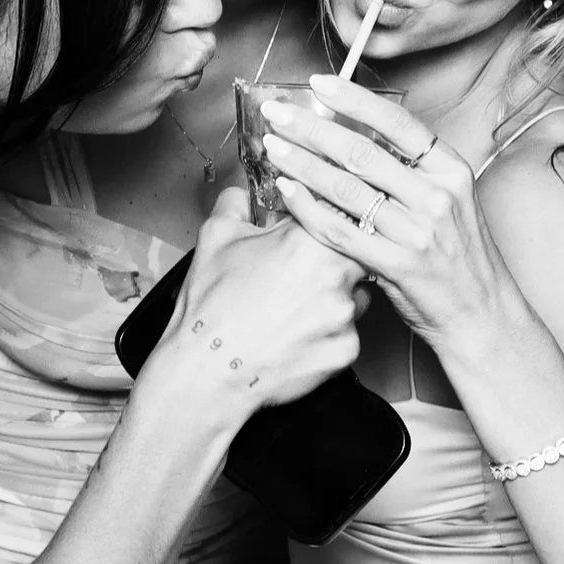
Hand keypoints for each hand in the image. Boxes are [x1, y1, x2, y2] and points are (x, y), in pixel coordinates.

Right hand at [164, 187, 367, 410]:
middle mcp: (335, 273)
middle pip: (356, 254)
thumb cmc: (211, 308)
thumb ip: (236, 202)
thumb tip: (243, 192)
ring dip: (336, 297)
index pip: (339, 215)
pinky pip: (347, 334)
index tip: (318, 228)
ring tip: (294, 308)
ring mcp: (344, 315)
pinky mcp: (346, 350)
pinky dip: (328, 334)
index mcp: (309, 237)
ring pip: (356, 295)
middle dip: (334, 260)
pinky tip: (296, 335)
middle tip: (301, 274)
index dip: (328, 221)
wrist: (207, 370)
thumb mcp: (216, 237)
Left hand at [262, 77, 518, 349]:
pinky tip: (286, 191)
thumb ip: (412, 170)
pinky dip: (308, 208)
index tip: (319, 84)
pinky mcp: (399, 265)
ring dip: (302, 163)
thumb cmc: (457, 256)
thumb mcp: (450, 200)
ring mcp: (419, 231)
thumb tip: (356, 135)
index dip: (354, 100)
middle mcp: (437, 196)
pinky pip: (340, 230)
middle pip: (363, 152)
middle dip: (313, 128)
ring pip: (347, 188)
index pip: (398, 123)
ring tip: (273, 147)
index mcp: (451, 170)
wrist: (481, 314)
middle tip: (276, 112)